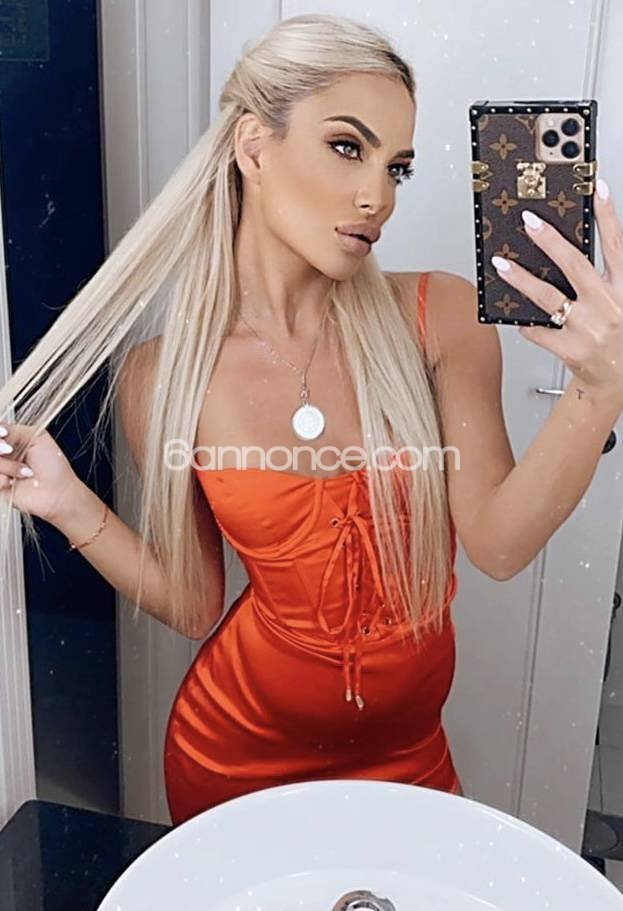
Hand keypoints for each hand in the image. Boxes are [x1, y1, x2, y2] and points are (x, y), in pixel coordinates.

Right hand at [0, 423, 81, 523]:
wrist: (57, 493)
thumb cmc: (53, 466)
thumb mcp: (36, 437)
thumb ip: (13, 430)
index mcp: (11, 439)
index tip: (4, 433)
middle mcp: (2, 454)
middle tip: (10, 450)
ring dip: (8, 466)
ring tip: (25, 472)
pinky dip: (1, 479)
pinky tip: (13, 482)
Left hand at [491, 177, 622, 399]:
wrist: (615, 380)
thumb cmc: (615, 336)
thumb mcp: (618, 301)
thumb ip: (603, 278)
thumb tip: (565, 250)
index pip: (617, 246)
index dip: (608, 216)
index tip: (596, 189)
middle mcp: (608, 306)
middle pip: (575, 265)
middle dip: (550, 240)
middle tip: (529, 221)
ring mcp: (588, 329)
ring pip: (548, 297)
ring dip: (521, 278)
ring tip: (501, 264)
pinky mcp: (570, 350)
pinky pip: (539, 331)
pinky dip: (527, 325)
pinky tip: (520, 319)